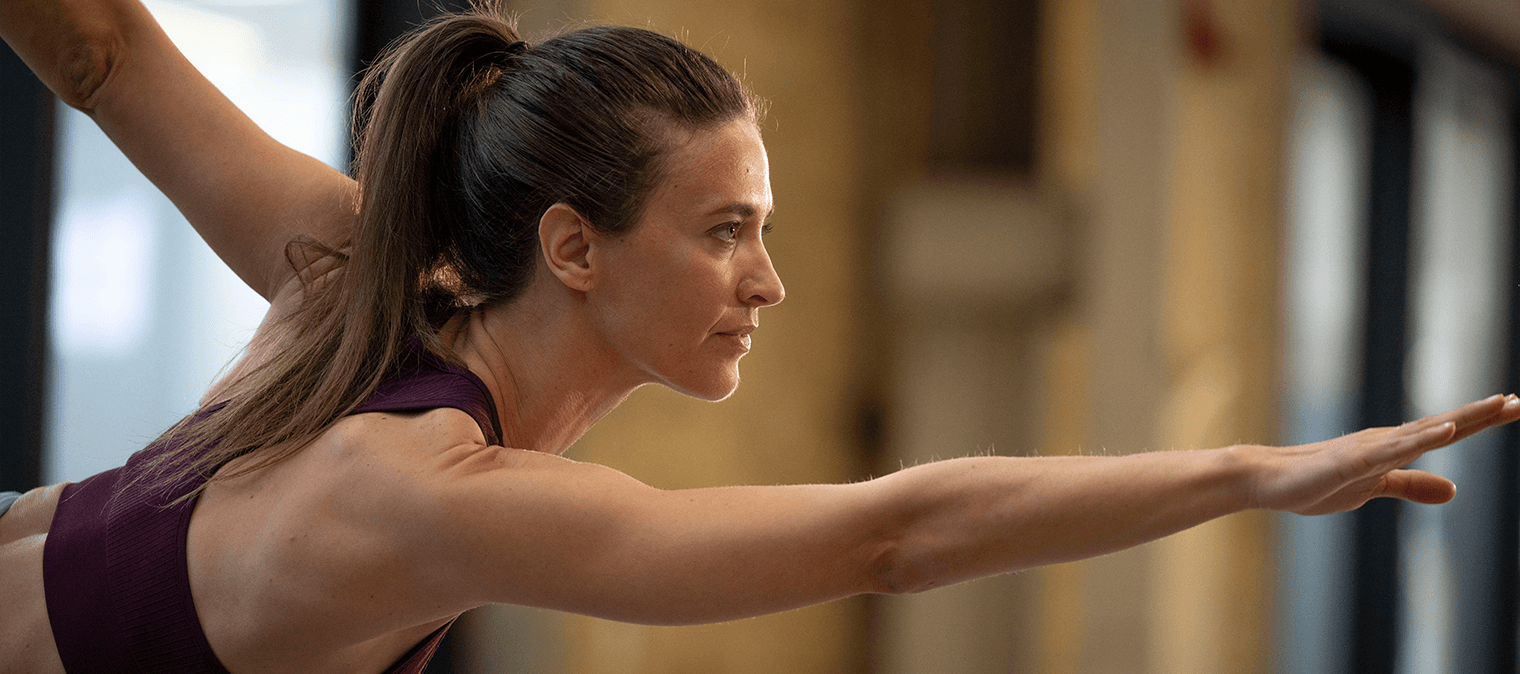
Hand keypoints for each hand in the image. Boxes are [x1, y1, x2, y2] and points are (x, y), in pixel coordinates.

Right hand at [1245, 394, 1519, 515]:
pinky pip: (1392, 451)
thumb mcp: (1373, 488)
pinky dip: (1422, 439)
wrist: (1267, 480)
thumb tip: (1455, 489)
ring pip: (1425, 431)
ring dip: (1463, 419)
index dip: (1481, 421)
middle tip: (1518, 401)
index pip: (1446, 432)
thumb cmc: (1314, 482)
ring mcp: (1369, 449)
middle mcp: (1387, 441)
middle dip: (1483, 414)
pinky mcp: (1352, 462)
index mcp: (1393, 448)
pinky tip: (1446, 431)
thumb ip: (1412, 485)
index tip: (1514, 405)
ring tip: (1498, 405)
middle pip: (1444, 425)